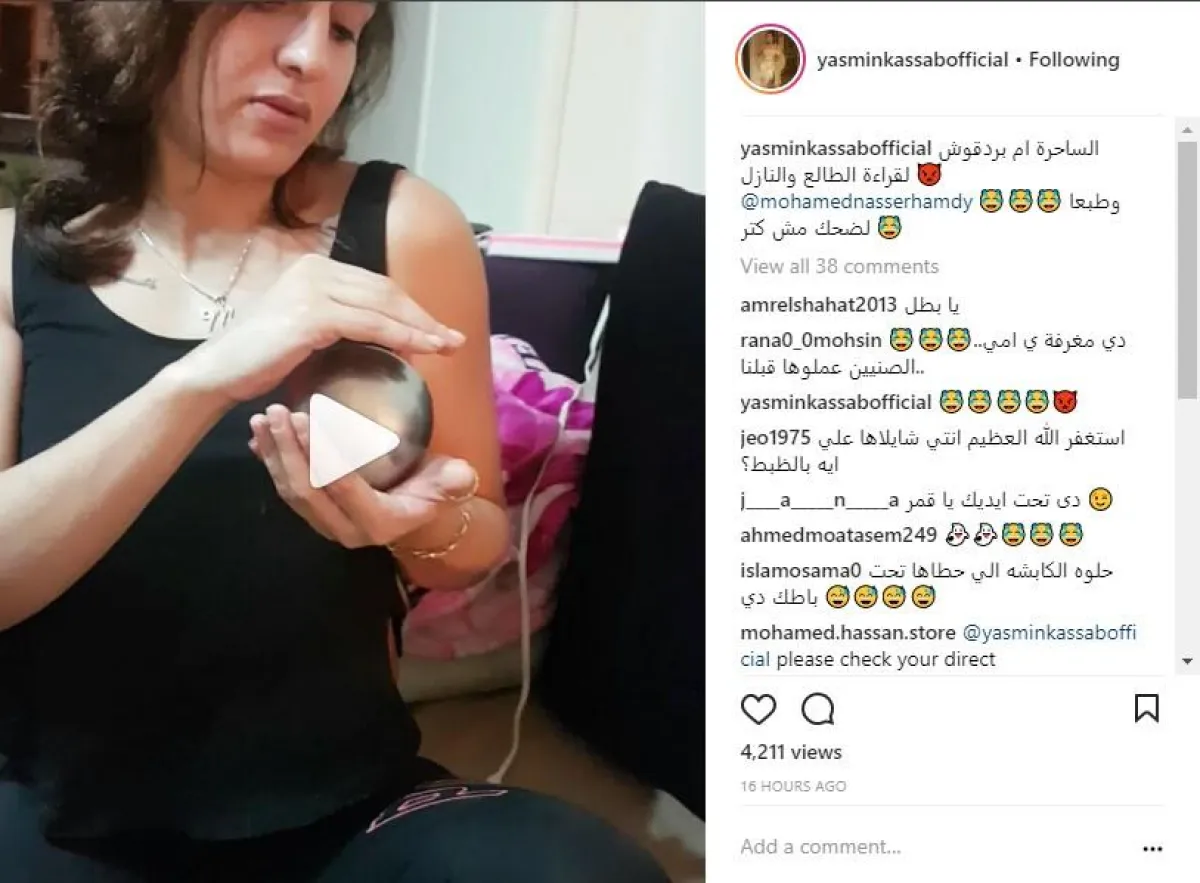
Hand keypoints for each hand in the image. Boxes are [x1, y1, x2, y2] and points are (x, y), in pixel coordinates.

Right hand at [175, 253, 463, 405]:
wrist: (218, 373)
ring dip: (421, 328)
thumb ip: (342, 322)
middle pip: (386, 291)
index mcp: (317, 268)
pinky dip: (401, 337)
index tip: (439, 330)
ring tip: (448, 347)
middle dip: (424, 316)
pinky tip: (422, 351)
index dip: (412, 308)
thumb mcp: (308, 331)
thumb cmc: (262, 359)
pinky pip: (370, 325)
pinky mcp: (312, 314)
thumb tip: (388, 336)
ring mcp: (313, 288)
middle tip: (454, 340)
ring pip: (383, 306)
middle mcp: (316, 270)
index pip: (377, 286)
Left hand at [248, 405, 477, 548]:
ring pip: (291, 491)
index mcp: (378, 523)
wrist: (417, 510)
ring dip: (274, 454)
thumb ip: (452, 480)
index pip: (343, 487)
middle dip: (290, 450)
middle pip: (308, 490)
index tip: (308, 418)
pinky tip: (258, 437)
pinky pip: (285, 490)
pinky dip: (270, 462)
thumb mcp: (448, 484)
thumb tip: (459, 475)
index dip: (323, 454)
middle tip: (279, 412)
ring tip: (263, 419)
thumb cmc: (432, 490)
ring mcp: (325, 525)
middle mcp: (345, 530)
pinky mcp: (313, 515)